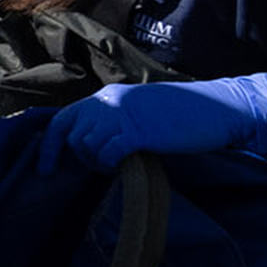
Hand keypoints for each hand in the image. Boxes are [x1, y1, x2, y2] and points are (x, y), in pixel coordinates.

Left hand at [49, 72, 266, 169]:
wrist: (220, 110)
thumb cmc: (183, 116)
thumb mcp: (140, 112)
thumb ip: (115, 122)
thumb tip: (91, 144)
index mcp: (108, 97)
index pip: (63, 119)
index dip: (49, 146)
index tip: (45, 169)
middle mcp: (110, 103)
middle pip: (72, 135)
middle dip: (81, 157)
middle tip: (103, 166)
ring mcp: (124, 116)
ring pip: (88, 146)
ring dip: (98, 162)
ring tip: (118, 164)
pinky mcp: (140, 132)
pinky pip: (108, 153)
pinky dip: (111, 164)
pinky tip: (125, 165)